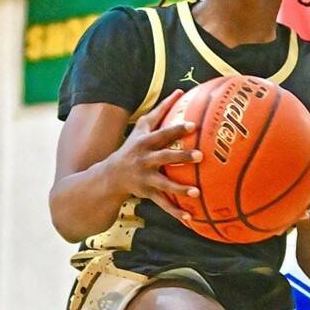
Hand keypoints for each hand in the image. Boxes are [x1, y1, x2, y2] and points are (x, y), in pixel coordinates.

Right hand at [104, 90, 202, 221]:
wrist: (109, 176)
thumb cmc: (132, 146)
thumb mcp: (142, 127)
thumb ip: (161, 110)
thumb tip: (179, 91)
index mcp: (144, 143)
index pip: (162, 134)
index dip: (176, 129)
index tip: (193, 125)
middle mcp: (144, 160)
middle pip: (164, 158)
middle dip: (181, 157)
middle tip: (201, 156)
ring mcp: (145, 179)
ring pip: (164, 185)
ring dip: (180, 189)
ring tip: (197, 193)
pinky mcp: (147, 194)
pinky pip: (163, 204)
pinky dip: (176, 212)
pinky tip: (190, 219)